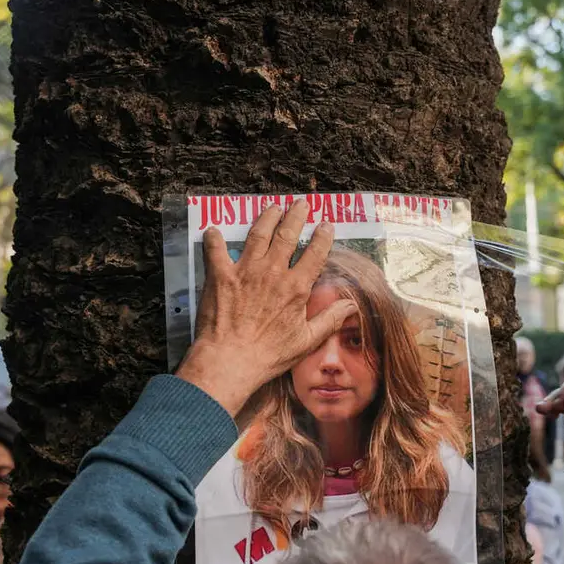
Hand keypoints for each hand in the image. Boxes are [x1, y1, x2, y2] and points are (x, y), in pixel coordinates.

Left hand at [176, 201, 357, 416]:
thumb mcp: (306, 341)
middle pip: (287, 234)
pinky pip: (216, 250)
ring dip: (266, 217)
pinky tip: (213, 230)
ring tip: (273, 206)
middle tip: (300, 203)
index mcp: (296, 287)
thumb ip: (329, 320)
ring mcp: (245, 271)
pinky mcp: (220, 276)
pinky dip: (214, 239)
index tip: (326, 225)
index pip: (314, 253)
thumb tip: (351, 306)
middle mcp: (272, 272)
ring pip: (258, 234)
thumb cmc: (269, 355)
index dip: (322, 236)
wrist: (230, 360)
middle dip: (296, 215)